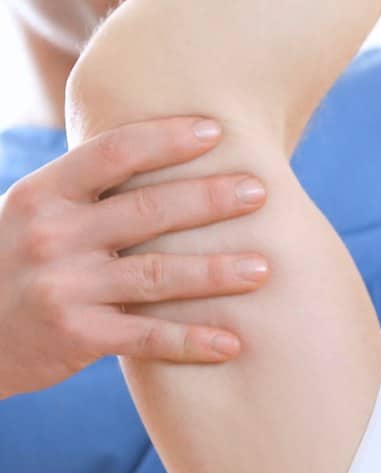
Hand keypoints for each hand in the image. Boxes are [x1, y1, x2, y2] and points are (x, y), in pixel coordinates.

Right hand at [0, 117, 270, 398]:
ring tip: (264, 268)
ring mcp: (64, 287)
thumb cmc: (14, 264)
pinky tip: (232, 343)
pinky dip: (192, 341)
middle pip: (147, 210)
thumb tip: (165, 142)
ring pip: (157, 274)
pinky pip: (146, 337)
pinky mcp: (76, 337)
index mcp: (44, 194)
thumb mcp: (33, 213)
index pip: (113, 153)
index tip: (217, 130)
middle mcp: (52, 235)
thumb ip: (88, 188)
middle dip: (210, 199)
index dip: (167, 139)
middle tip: (260, 191)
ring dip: (217, 272)